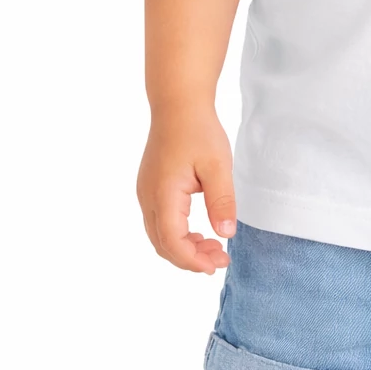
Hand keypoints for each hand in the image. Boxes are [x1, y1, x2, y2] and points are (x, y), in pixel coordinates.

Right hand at [137, 107, 236, 273]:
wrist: (178, 104)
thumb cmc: (198, 131)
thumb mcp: (217, 165)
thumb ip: (221, 201)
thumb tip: (225, 234)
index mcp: (163, 194)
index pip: (172, 242)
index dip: (193, 261)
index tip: (217, 265)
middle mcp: (147, 198)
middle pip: (162, 244)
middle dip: (190, 259)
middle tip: (220, 259)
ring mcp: (145, 193)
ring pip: (159, 235)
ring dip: (183, 247)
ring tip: (212, 248)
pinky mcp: (149, 188)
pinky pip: (159, 222)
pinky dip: (177, 234)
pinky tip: (198, 232)